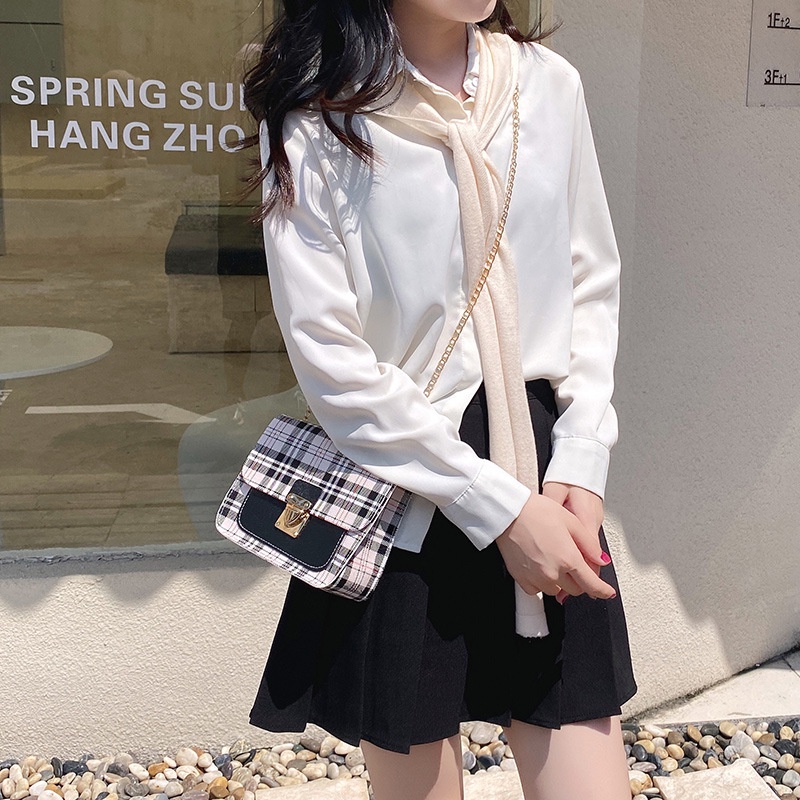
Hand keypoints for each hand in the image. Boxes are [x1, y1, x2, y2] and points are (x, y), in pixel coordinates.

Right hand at [495, 490, 615, 600]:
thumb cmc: (535, 511)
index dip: (603, 591)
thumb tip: (600, 559)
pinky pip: (537, 590)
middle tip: (573, 563)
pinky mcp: (521, 579)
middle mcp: (553, 572)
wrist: (508, 512)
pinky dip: (541, 582)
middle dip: (579, 580)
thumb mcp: (571, 521)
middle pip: (575, 589)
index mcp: (568, 558)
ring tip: (552, 559)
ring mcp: (536, 578)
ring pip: (556, 590)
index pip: (592, 584)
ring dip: (560, 581)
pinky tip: (539, 565)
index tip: (607, 592)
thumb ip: (589, 544)